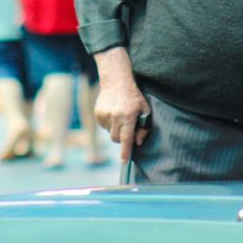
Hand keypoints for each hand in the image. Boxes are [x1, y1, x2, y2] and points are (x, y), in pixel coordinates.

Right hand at [93, 47, 150, 163]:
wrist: (116, 81)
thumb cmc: (134, 96)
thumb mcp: (144, 110)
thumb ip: (143, 128)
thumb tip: (138, 142)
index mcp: (128, 116)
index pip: (126, 138)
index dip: (126, 151)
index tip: (124, 161)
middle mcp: (115, 117)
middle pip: (117, 139)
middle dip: (122, 138)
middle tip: (127, 128)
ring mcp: (104, 115)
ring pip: (110, 133)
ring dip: (116, 130)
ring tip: (120, 117)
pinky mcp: (98, 114)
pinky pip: (104, 127)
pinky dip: (109, 124)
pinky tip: (113, 113)